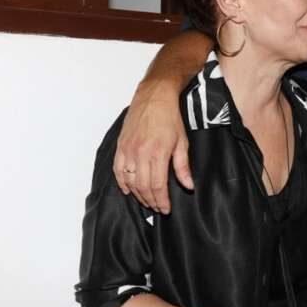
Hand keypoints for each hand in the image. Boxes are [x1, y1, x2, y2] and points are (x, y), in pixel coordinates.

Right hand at [113, 79, 192, 213]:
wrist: (154, 97)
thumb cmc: (170, 118)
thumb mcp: (182, 142)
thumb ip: (183, 167)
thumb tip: (188, 186)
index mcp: (157, 153)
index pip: (158, 186)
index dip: (162, 201)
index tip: (165, 209)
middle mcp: (140, 153)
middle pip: (143, 187)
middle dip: (151, 201)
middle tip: (158, 208)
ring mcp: (128, 150)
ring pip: (129, 181)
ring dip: (138, 194)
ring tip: (147, 201)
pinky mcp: (121, 146)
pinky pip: (118, 170)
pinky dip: (122, 183)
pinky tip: (128, 190)